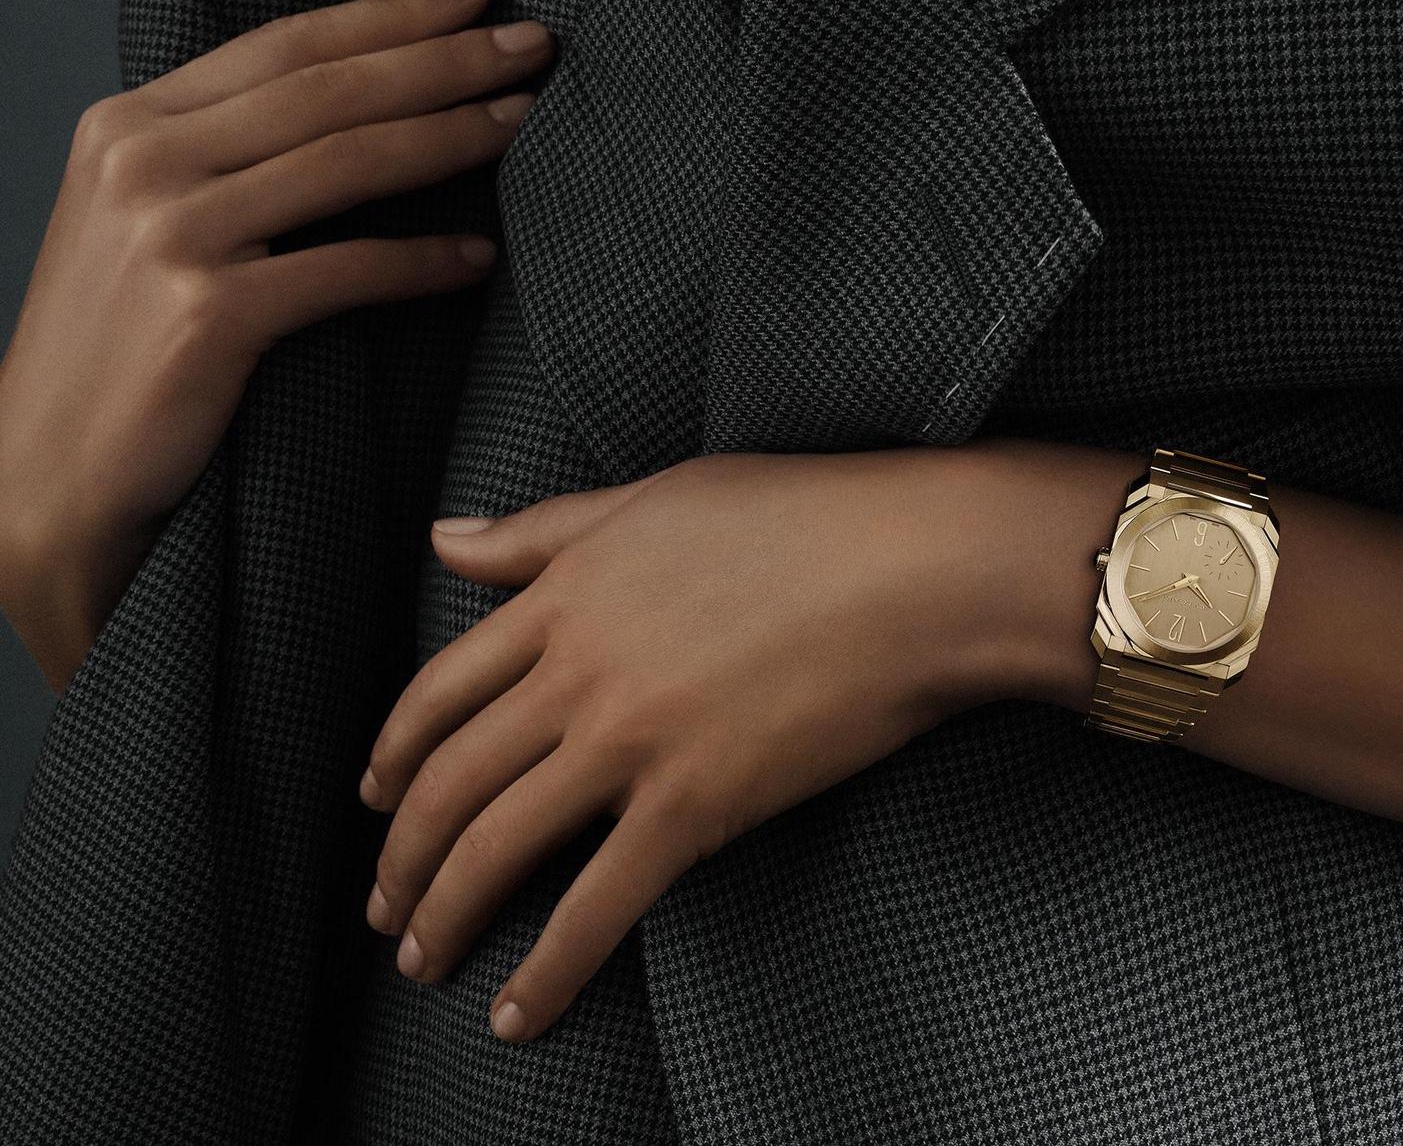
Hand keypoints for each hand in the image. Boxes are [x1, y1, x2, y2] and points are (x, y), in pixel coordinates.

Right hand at [0, 0, 554, 692]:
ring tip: (525, 118)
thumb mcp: (142, 223)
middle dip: (442, 57)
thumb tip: (349, 112)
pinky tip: (480, 258)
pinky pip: (344, 270)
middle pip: (327, 88)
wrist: (40, 475)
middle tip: (533, 40)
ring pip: (344, 160)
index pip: (283, 45)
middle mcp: (142, 160)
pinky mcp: (205, 313)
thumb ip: (221, 159)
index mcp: (127, 123)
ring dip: (449, 133)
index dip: (386, 13)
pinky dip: (421, 263)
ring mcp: (169, 232)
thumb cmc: (114, 353)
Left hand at [358, 445, 1099, 1041]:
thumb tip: (443, 536)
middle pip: (447, 781)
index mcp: (565, 595)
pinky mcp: (695, 805)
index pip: (438, 692)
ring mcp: (631, 739)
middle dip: (401, 859)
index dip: (392, 757)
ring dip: (444, 917)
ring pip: (494, 846)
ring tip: (423, 961)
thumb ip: (544, 529)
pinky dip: (545, 971)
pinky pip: (596, 906)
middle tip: (387, 911)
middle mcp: (576, 669)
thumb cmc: (805, 515)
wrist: (916, 566)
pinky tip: (514, 1015)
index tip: (375, 800)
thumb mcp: (658, 498)